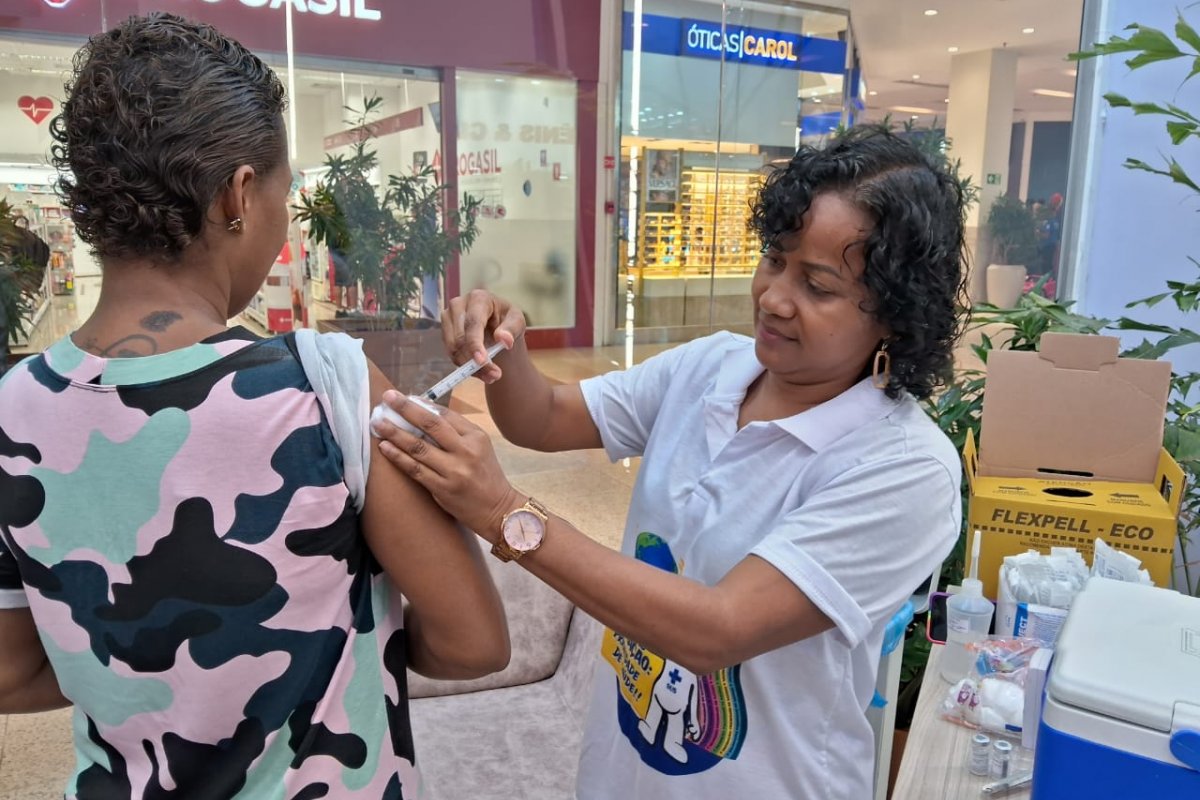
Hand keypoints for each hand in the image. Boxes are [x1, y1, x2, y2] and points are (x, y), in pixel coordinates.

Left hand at [374, 390, 520, 538]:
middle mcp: (465, 451)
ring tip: (378, 423)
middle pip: (431, 425)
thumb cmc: (486, 476)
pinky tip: (384, 447)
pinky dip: (398, 457)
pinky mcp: (442, 488)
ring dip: (395, 433)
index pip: (445, 415)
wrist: (498, 510)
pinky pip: (415, 469)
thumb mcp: (480, 448)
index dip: (422, 404)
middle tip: (388, 397)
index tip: (404, 397)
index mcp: (476, 437)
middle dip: (406, 409)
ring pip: (418, 447)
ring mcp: (454, 470)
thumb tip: (424, 415)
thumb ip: (457, 433)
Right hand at [442, 290, 525, 383]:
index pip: (473, 323)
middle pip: (460, 338)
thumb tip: (504, 340)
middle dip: (475, 361)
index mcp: (478, 298)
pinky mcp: (445, 332)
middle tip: (495, 375)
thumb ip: (512, 329)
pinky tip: (481, 371)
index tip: (481, 361)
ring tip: (491, 375)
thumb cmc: (507, 320)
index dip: (475, 343)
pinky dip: (465, 366)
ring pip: (453, 349)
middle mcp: (458, 305)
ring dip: (470, 367)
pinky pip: (451, 354)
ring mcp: (448, 318)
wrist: (496, 326)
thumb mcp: (517, 321)